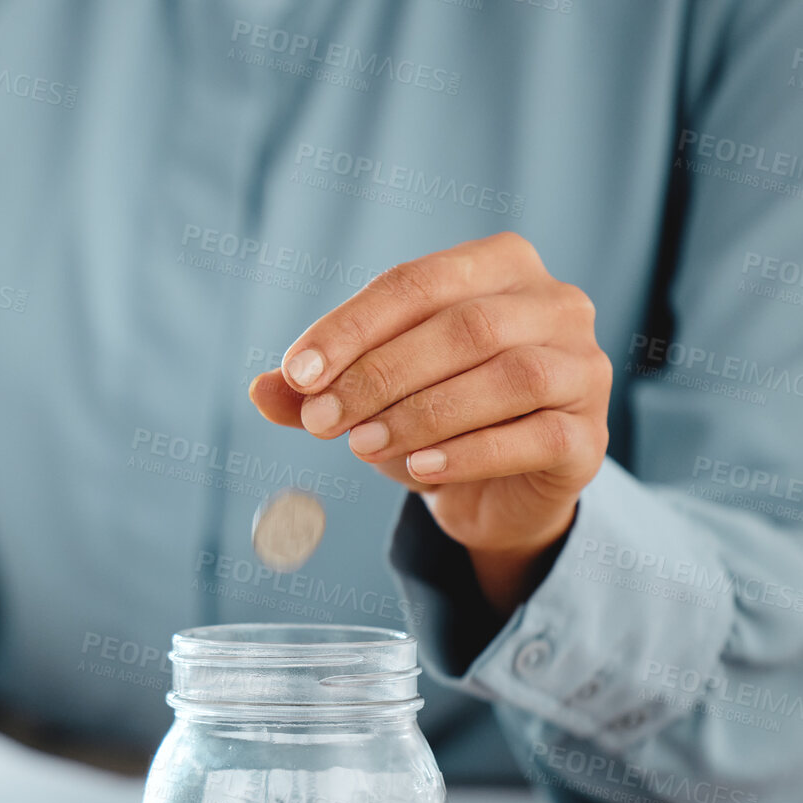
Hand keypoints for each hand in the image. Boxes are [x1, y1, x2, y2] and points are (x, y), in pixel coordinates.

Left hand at [247, 232, 611, 614]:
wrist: (495, 490)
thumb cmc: (430, 417)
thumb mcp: (367, 394)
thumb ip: (317, 388)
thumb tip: (259, 390)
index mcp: (499, 266)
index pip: (416, 283)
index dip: (351, 326)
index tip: (296, 373)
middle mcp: (555, 304)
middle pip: (462, 327)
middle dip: (379, 374)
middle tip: (320, 421)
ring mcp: (584, 368)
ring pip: (507, 377)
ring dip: (421, 412)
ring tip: (360, 446)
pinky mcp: (590, 437)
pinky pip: (535, 437)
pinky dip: (470, 452)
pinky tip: (420, 469)